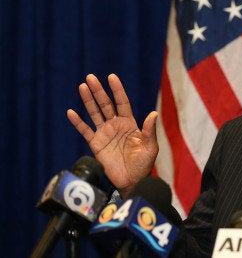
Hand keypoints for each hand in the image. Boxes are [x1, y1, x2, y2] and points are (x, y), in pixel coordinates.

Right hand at [66, 74, 158, 196]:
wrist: (132, 181)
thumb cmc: (143, 164)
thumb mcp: (150, 147)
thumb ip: (149, 131)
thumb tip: (153, 114)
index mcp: (130, 123)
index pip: (122, 102)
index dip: (117, 90)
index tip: (111, 77)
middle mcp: (116, 125)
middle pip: (106, 104)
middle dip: (99, 91)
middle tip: (90, 77)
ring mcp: (105, 133)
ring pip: (94, 113)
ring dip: (88, 101)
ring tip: (82, 86)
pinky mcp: (96, 144)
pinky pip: (85, 130)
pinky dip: (78, 122)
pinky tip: (71, 112)